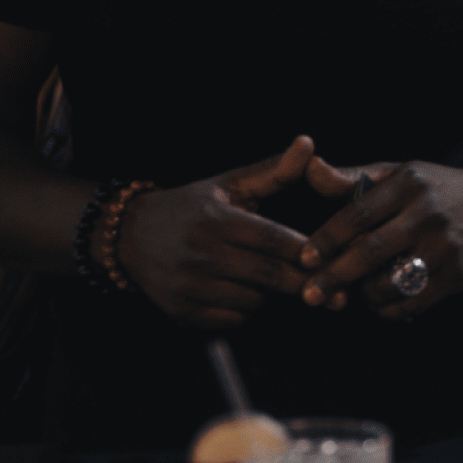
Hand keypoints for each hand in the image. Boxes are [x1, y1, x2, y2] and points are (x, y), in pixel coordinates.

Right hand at [116, 138, 319, 326]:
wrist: (129, 236)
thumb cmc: (190, 207)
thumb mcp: (228, 184)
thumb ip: (274, 171)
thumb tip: (307, 143)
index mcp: (217, 220)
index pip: (275, 240)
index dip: (307, 252)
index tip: (331, 258)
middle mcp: (202, 254)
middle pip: (270, 275)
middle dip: (304, 283)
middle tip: (333, 291)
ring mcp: (191, 286)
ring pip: (255, 300)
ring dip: (267, 292)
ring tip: (259, 274)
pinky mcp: (184, 312)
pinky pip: (234, 318)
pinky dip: (243, 308)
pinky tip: (236, 290)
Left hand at [294, 156, 462, 318]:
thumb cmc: (436, 189)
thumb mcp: (397, 174)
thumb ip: (351, 178)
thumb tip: (308, 168)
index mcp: (409, 185)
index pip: (359, 213)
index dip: (328, 238)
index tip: (304, 259)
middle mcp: (428, 214)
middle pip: (372, 251)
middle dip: (336, 276)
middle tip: (310, 295)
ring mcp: (446, 247)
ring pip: (393, 281)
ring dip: (366, 294)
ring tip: (357, 293)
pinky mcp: (458, 275)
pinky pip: (415, 301)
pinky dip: (391, 308)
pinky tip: (381, 303)